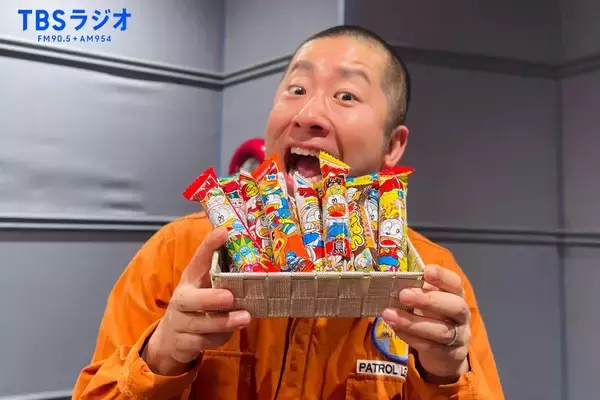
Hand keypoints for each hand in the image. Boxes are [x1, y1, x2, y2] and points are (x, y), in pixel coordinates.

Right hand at [143, 227, 250, 375]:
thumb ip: (223, 276)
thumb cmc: (198, 305)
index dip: (209, 245)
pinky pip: (202, 342)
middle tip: (229, 297)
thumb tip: (253, 255)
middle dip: (209, 298)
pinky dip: (217, 338)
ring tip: (245, 318)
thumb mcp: (206, 288)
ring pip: (200, 323)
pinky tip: (229, 334)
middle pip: (190, 299)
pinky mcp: (182, 342)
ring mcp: (180, 321)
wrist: (172, 339)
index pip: (198, 259)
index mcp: (191, 279)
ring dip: (223, 321)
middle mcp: (182, 298)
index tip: (224, 232)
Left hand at [382, 265, 470, 382]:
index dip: (443, 277)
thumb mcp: (427, 301)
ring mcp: (459, 337)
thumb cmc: (432, 317)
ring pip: (441, 330)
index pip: (455, 283)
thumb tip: (394, 280)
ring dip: (412, 322)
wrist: (444, 354)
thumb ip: (416, 290)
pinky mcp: (449, 356)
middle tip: (403, 295)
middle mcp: (462, 315)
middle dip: (428, 300)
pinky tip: (396, 330)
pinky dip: (411, 337)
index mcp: (456, 296)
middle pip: (455, 306)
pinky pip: (431, 347)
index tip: (426, 272)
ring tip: (389, 315)